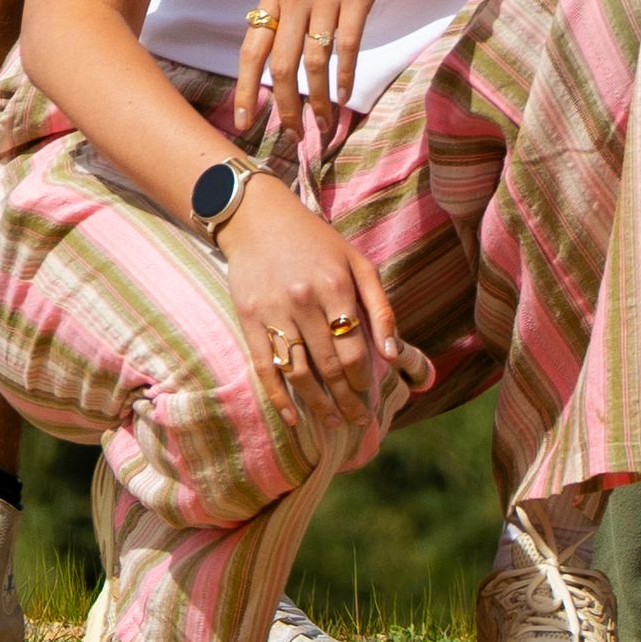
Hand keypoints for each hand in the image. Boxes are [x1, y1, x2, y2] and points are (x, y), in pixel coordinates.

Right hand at [213, 170, 388, 426]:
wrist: (258, 219)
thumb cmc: (316, 242)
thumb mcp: (357, 262)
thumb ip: (379, 306)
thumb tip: (392, 353)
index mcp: (335, 286)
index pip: (354, 348)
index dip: (363, 379)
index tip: (371, 397)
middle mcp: (304, 302)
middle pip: (328, 365)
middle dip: (346, 399)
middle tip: (358, 420)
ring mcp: (274, 313)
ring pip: (298, 372)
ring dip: (318, 404)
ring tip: (333, 422)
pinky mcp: (248, 321)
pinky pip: (265, 368)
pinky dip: (279, 397)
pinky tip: (293, 417)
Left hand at [230, 0, 409, 143]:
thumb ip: (285, 1)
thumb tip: (276, 40)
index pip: (251, 49)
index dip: (246, 90)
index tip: (245, 122)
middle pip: (280, 65)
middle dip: (283, 106)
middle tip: (291, 134)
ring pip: (314, 63)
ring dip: (317, 100)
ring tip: (323, 124)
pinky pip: (348, 46)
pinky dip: (344, 77)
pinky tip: (344, 96)